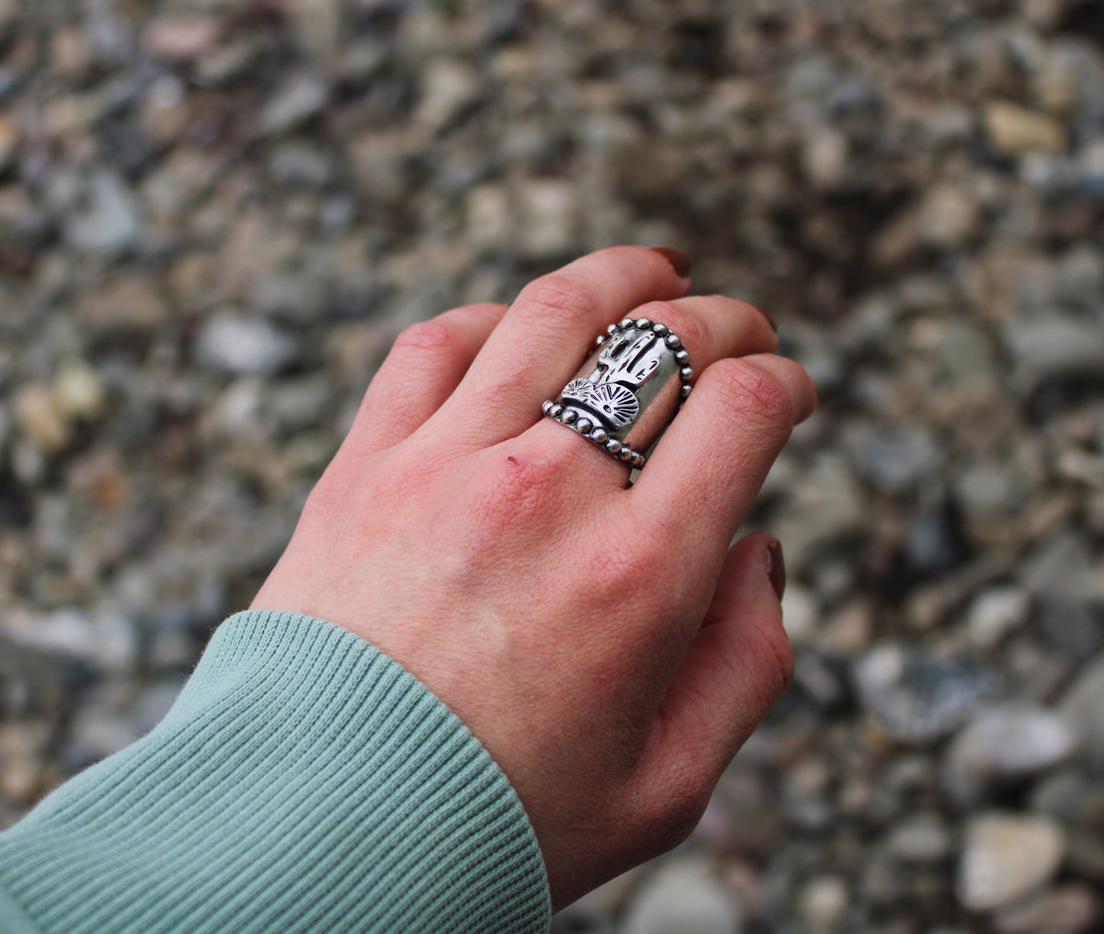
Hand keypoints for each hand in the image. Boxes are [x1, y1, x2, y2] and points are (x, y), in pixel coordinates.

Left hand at [253, 246, 815, 907]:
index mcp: (640, 575)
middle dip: (726, 320)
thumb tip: (757, 550)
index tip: (789, 391)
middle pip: (662, 342)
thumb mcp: (667, 788)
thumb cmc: (496, 821)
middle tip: (744, 327)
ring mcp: (445, 465)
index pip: (743, 407)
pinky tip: (518, 327)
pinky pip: (433, 347)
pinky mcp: (363, 465)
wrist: (314, 832)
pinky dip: (491, 319)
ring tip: (656, 271)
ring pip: (552, 313)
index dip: (785, 381)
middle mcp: (548, 494)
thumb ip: (746, 664)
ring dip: (621, 277)